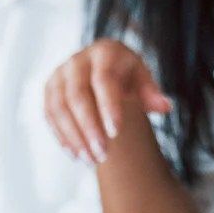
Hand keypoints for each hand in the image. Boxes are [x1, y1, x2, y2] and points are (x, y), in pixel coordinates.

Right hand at [45, 40, 171, 163]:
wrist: (105, 68)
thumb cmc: (127, 76)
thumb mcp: (142, 79)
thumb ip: (151, 93)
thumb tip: (164, 106)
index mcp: (105, 52)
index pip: (103, 80)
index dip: (108, 106)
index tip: (116, 132)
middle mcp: (77, 60)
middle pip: (77, 95)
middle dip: (89, 128)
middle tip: (102, 154)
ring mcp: (60, 74)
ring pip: (59, 107)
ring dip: (74, 136)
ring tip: (90, 159)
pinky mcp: (49, 89)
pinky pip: (50, 114)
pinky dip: (61, 135)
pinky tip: (75, 154)